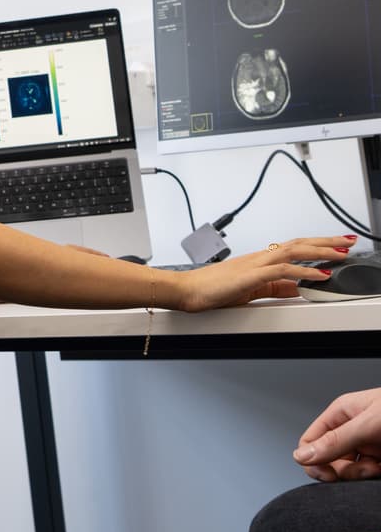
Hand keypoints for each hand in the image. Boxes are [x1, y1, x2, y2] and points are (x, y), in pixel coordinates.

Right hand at [175, 236, 351, 311]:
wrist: (184, 290)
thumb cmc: (209, 290)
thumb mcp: (249, 291)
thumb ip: (274, 288)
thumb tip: (297, 288)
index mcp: (258, 261)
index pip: (293, 248)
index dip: (316, 246)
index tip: (335, 246)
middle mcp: (259, 258)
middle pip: (298, 244)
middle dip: (325, 242)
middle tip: (347, 240)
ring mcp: (255, 265)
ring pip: (293, 251)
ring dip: (320, 251)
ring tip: (341, 252)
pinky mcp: (250, 276)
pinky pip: (283, 270)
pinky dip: (305, 271)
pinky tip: (319, 274)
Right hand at [293, 387, 380, 480]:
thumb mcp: (369, 424)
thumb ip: (336, 440)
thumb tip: (302, 456)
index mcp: (340, 414)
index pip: (310, 440)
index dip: (313, 460)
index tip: (327, 474)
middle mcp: (351, 430)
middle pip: (329, 459)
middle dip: (345, 470)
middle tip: (365, 469)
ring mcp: (368, 446)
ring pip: (348, 470)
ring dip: (363, 475)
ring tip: (379, 468)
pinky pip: (366, 476)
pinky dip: (373, 478)